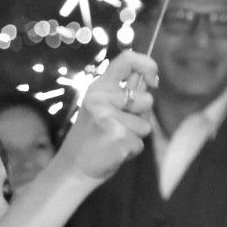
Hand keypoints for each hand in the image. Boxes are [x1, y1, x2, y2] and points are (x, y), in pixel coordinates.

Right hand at [57, 52, 156, 182]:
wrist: (73, 167)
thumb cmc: (93, 136)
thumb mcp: (103, 107)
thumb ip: (125, 93)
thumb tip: (148, 78)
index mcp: (98, 87)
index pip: (127, 59)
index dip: (148, 65)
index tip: (153, 81)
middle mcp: (100, 98)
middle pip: (147, 100)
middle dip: (142, 117)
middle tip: (119, 126)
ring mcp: (108, 117)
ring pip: (146, 125)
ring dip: (136, 135)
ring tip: (114, 138)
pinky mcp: (117, 137)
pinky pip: (140, 143)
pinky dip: (132, 150)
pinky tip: (113, 150)